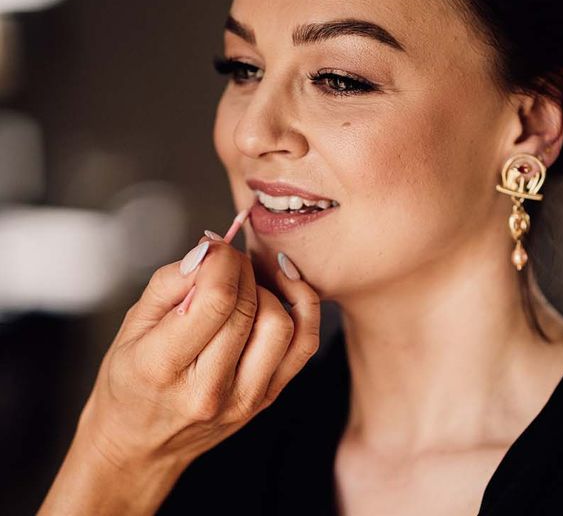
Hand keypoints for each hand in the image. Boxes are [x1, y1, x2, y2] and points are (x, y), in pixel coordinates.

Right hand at [79, 234, 319, 470]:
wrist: (139, 443)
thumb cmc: (131, 378)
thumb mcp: (131, 325)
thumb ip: (170, 282)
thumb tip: (211, 250)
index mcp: (162, 367)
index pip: (215, 301)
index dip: (223, 261)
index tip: (213, 247)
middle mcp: (207, 390)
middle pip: (249, 308)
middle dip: (241, 268)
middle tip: (226, 259)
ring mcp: (243, 399)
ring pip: (282, 324)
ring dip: (269, 288)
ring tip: (244, 280)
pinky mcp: (267, 399)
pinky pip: (304, 344)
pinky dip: (302, 306)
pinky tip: (284, 286)